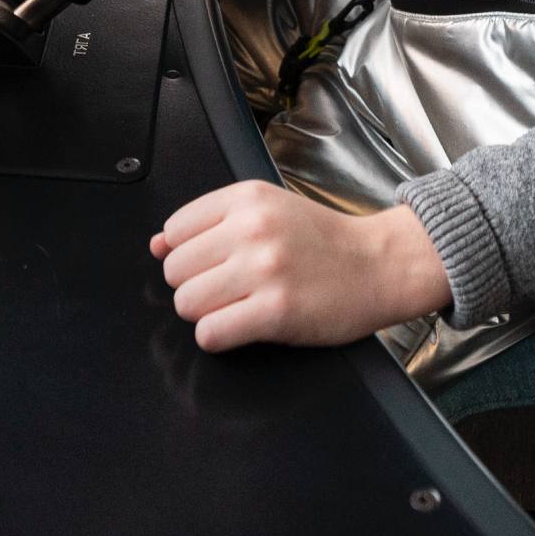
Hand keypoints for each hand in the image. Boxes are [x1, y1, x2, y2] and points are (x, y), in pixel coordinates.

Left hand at [151, 184, 449, 350]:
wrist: (378, 264)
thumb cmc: (323, 241)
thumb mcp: (268, 211)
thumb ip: (210, 223)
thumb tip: (156, 244)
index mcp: (247, 198)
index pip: (174, 230)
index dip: (187, 254)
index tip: (211, 262)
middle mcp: (252, 229)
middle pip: (175, 271)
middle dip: (195, 286)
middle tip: (229, 288)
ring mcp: (264, 270)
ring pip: (187, 303)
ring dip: (206, 314)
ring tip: (237, 307)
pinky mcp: (275, 311)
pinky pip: (211, 334)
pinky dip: (218, 337)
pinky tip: (243, 326)